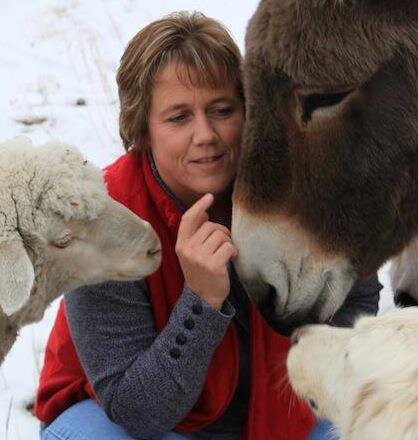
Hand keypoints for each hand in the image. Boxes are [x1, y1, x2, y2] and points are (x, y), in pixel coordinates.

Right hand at [175, 193, 236, 309]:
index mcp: (181, 244)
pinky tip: (231, 259)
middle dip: (222, 232)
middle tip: (223, 245)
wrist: (203, 298)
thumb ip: (196, 233)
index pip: (188, 219)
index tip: (209, 196)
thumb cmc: (200, 272)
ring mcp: (200, 258)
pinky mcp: (214, 266)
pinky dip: (234, 252)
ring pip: (222, 235)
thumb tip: (204, 212)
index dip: (198, 205)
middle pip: (211, 226)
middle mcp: (188, 249)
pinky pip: (229, 247)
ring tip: (226, 254)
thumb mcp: (191, 252)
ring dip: (228, 243)